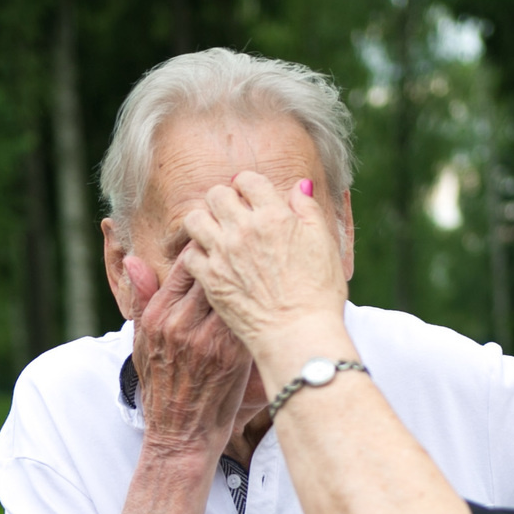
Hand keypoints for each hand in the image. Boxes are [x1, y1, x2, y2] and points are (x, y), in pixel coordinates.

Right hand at [127, 253, 250, 457]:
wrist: (181, 433)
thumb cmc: (162, 386)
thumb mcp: (142, 341)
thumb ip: (141, 299)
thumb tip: (134, 260)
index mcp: (159, 315)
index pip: (187, 265)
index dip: (207, 248)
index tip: (223, 239)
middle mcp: (182, 324)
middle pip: (215, 272)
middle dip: (233, 256)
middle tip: (252, 243)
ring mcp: (208, 340)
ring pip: (235, 293)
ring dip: (250, 279)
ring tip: (266, 265)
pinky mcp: (232, 356)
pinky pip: (248, 319)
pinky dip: (258, 307)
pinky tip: (268, 299)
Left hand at [177, 172, 347, 365]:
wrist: (299, 333)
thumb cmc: (318, 292)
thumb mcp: (324, 243)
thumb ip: (307, 210)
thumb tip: (298, 186)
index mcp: (274, 216)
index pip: (248, 180)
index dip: (248, 186)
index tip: (250, 198)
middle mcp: (244, 229)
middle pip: (217, 194)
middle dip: (224, 200)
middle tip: (232, 216)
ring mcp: (223, 254)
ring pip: (195, 219)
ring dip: (204, 222)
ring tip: (215, 235)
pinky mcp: (210, 280)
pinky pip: (188, 255)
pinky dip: (196, 256)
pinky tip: (210, 262)